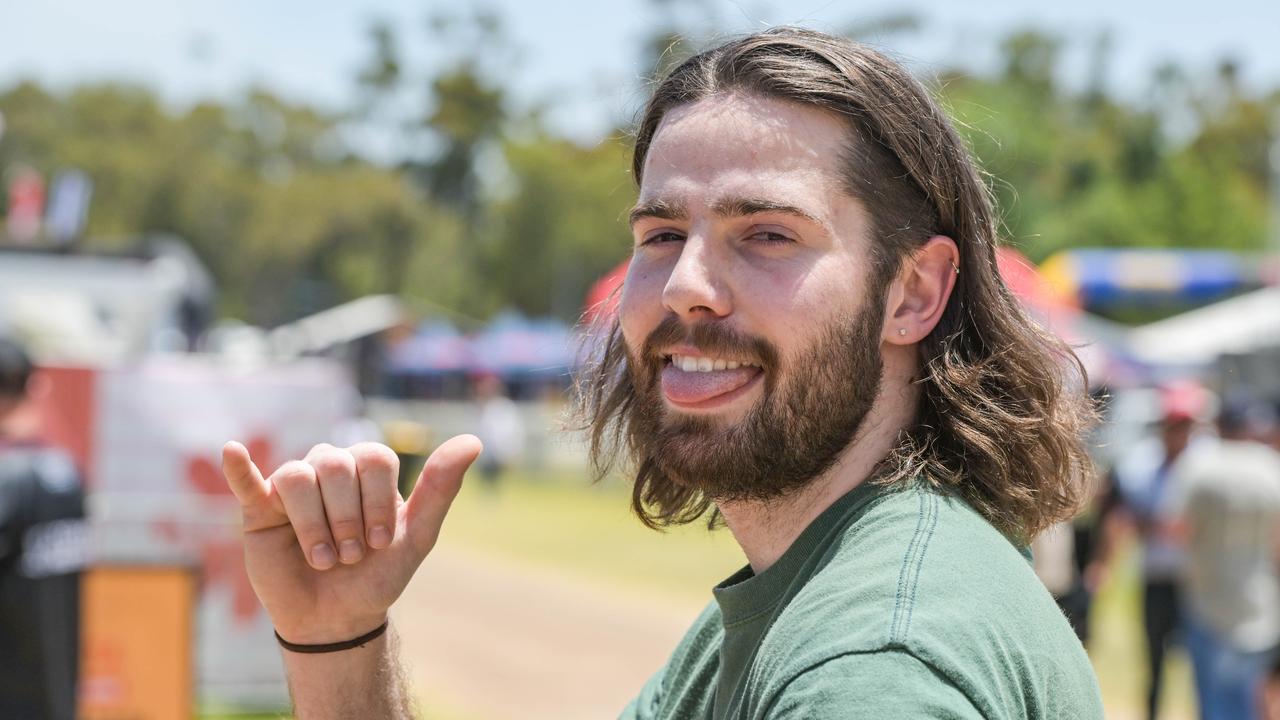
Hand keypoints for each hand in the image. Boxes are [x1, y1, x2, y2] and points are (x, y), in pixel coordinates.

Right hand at [221, 435, 481, 643]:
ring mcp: (293, 488)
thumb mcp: (416, 537)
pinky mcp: (259, 510)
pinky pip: (247, 482)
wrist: (338, 620)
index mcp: (367, 470)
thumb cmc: (378, 575)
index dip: (378, 501)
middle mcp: (330, 469)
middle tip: (350, 556)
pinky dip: (240, 468)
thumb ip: (441, 489)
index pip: (373, 458)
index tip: (381, 542)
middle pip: (336, 465)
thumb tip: (474, 441)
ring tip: (324, 560)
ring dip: (315, 524)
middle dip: (348, 517)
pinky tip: (233, 452)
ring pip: (298, 476)